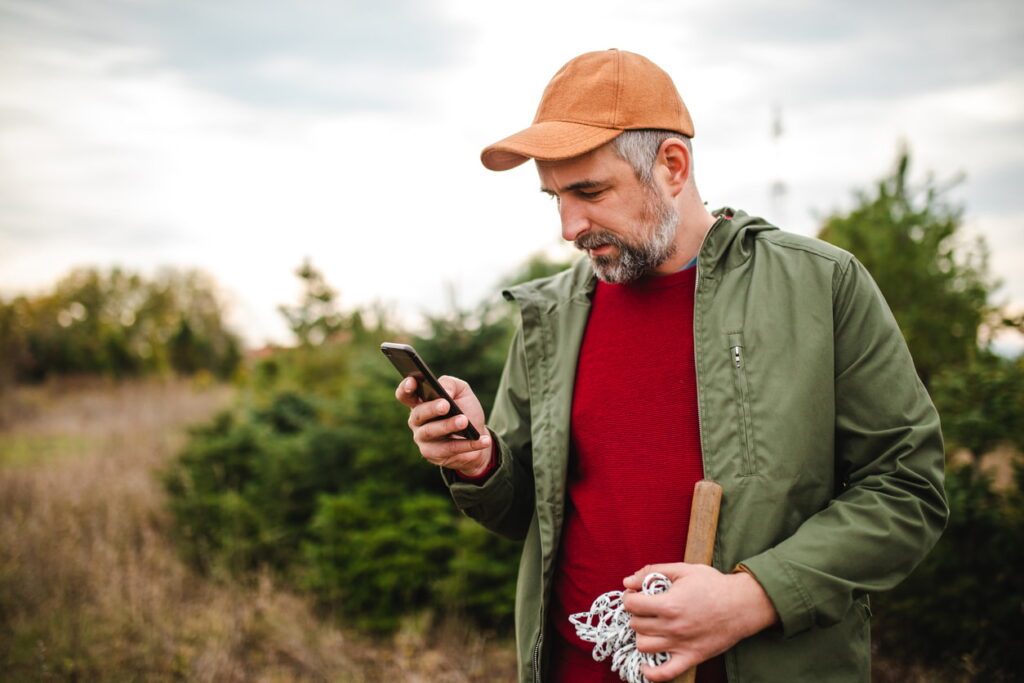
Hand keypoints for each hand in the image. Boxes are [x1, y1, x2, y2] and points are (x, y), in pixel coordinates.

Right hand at [395, 375, 491, 476]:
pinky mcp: (432, 455)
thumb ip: (450, 384)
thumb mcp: (461, 391)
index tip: (413, 382)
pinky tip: (482, 439)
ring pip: (431, 433)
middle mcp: (417, 421)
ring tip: (464, 421)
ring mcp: (422, 439)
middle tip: (446, 405)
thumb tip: (444, 391)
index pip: (405, 395)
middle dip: (431, 409)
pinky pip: (449, 449)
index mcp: (420, 402)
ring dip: (448, 426)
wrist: (476, 436)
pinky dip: (467, 444)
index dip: (405, 388)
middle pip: (418, 414)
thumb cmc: (465, 409)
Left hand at [621, 563, 777, 681]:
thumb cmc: (713, 585)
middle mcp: (672, 626)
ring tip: (650, 627)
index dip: (629, 598)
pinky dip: (651, 672)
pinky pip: (665, 673)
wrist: (742, 604)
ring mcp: (681, 644)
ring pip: (644, 646)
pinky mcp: (691, 657)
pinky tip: (645, 664)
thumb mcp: (683, 569)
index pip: (632, 605)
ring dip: (642, 635)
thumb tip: (627, 581)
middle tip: (645, 608)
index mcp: (669, 604)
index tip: (636, 595)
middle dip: (636, 614)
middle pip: (636, 625)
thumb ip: (653, 571)